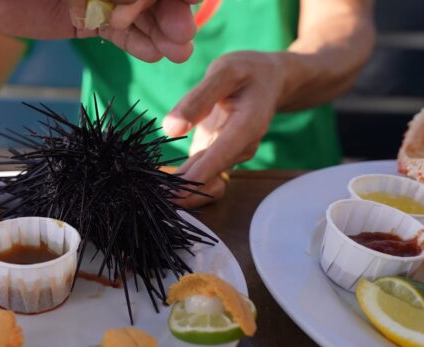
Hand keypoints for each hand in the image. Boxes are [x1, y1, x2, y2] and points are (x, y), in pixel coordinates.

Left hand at [0, 0, 198, 62]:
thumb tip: (142, 0)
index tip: (190, 1)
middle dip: (170, 13)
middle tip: (184, 35)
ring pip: (138, 16)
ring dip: (160, 33)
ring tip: (178, 52)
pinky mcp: (85, 21)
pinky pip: (117, 34)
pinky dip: (135, 44)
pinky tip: (153, 54)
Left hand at [162, 51, 285, 207]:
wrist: (268, 80)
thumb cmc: (247, 72)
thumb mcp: (224, 72)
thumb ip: (198, 99)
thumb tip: (170, 129)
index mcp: (248, 125)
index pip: (222, 154)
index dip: (200, 174)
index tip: (176, 190)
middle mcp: (241, 147)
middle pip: (214, 178)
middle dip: (186, 190)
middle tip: (155, 197)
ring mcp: (230, 156)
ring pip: (207, 183)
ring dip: (183, 191)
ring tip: (155, 195)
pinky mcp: (218, 158)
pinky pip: (202, 179)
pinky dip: (184, 184)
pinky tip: (162, 186)